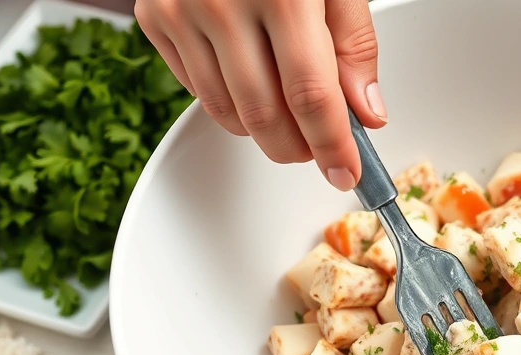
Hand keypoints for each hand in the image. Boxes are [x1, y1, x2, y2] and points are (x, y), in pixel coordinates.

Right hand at [134, 0, 383, 190]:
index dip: (332, 146)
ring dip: (267, 134)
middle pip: (266, 117)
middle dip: (300, 149)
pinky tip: (255, 86)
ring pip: (228, 114)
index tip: (346, 173)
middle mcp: (224, 6)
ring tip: (292, 119)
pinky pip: (197, 92)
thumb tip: (365, 113)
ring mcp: (182, 13)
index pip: (312, 97)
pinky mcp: (155, 18)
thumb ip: (354, 45)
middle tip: (322, 149)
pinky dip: (232, 107)